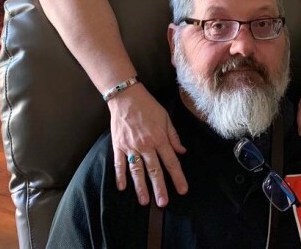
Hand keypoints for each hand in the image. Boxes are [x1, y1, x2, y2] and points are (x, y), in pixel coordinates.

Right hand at [109, 85, 187, 205]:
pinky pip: (119, 163)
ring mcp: (130, 146)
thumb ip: (173, 136)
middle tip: (163, 203)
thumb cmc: (148, 106)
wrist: (126, 96)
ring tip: (144, 201)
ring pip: (137, 170)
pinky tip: (123, 187)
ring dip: (141, 187)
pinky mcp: (118, 145)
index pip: (171, 162)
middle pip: (154, 170)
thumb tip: (182, 152)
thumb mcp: (166, 118)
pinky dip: (120, 176)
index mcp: (159, 138)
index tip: (182, 190)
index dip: (177, 177)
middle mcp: (146, 145)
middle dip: (159, 188)